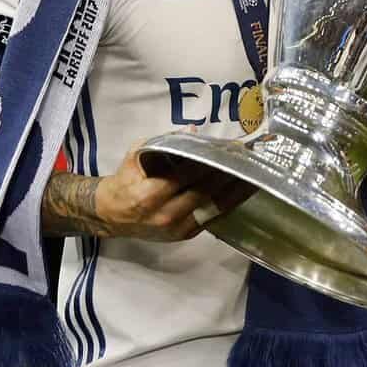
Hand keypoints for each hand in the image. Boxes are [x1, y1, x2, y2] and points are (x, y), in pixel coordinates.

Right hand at [43, 145, 252, 242]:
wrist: (112, 215)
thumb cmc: (125, 181)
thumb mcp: (136, 156)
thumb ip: (164, 142)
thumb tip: (194, 130)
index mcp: (151, 193)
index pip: (188, 175)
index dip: (211, 162)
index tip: (229, 149)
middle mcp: (166, 214)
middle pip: (205, 192)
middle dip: (228, 175)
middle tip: (247, 159)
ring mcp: (177, 228)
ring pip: (213, 209)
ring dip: (235, 193)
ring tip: (254, 177)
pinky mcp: (184, 236)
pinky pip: (211, 219)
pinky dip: (227, 205)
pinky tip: (241, 194)